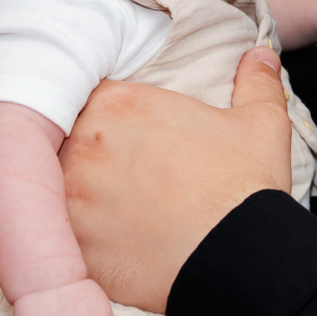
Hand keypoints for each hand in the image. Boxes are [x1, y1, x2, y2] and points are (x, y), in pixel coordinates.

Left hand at [62, 48, 292, 313]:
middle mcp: (86, 145)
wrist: (239, 259)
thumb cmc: (245, 190)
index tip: (123, 135)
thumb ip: (256, 82)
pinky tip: (106, 245)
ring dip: (78, 196)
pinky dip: (78, 239)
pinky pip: (59, 236)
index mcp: (121, 105)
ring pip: (55, 188)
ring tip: (112, 213)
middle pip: (66, 140)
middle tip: (120, 176)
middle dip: (88, 156)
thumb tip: (260, 56)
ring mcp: (72, 196)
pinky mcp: (72, 244)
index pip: (90, 98)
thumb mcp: (261, 124)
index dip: (105, 117)